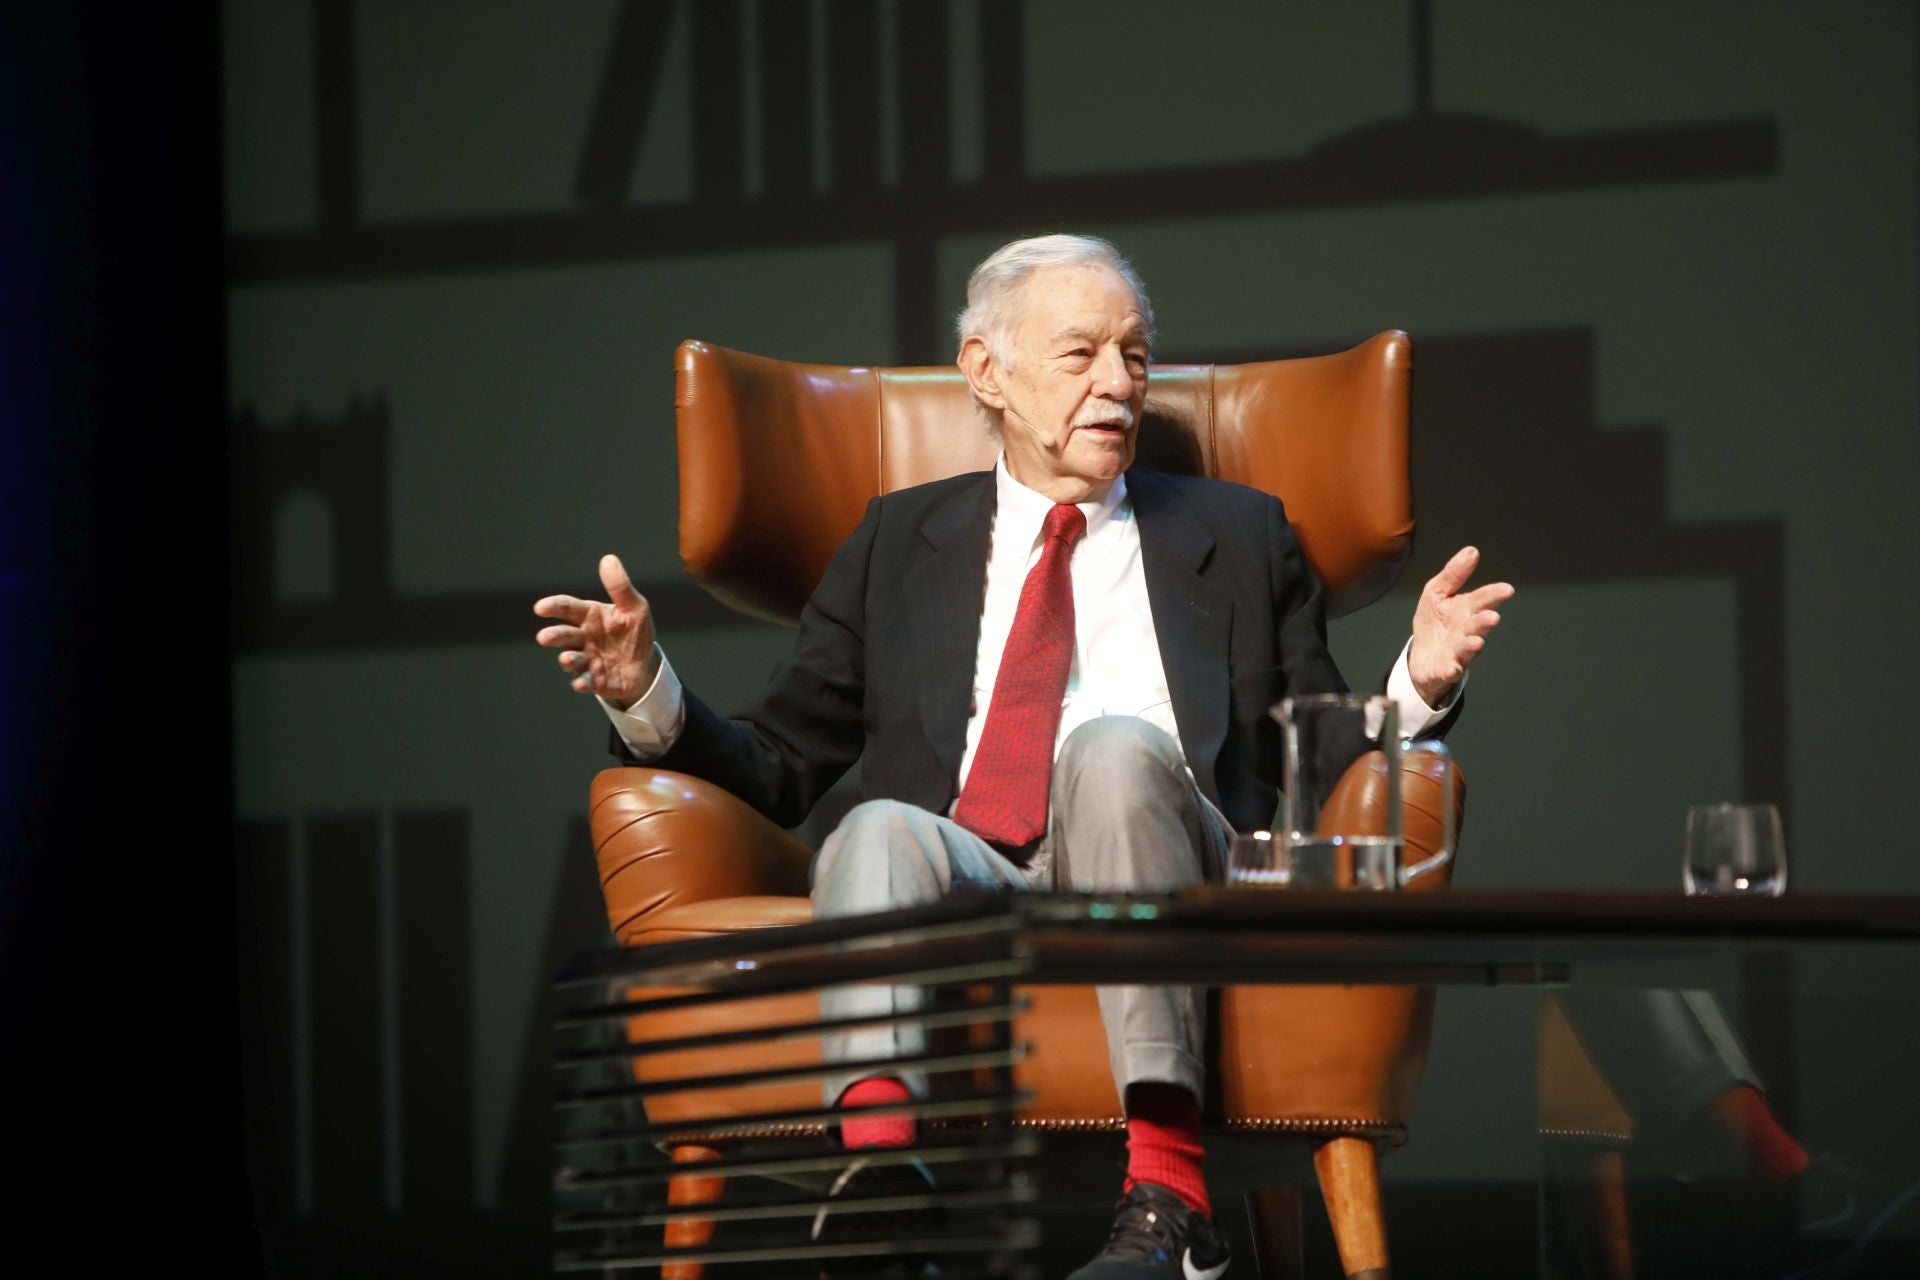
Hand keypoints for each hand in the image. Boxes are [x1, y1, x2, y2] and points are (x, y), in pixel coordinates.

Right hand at [533, 554, 658, 709]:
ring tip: (567, 659)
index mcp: (589, 616)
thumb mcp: (634, 607)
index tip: (541, 608)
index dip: (554, 607)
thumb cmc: (634, 632)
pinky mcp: (595, 680)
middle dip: (554, 636)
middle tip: (544, 637)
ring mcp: (586, 660)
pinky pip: (585, 682)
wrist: (644, 664)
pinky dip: (582, 683)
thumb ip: (620, 587)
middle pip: (564, 635)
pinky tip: (581, 683)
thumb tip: (609, 559)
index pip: (567, 608)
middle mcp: (583, 638)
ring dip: (567, 660)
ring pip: (571, 660)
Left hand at [1407, 546, 1513, 706]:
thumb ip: (1454, 574)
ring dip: (1473, 645)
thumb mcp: (1437, 592)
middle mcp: (1467, 630)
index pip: (1483, 599)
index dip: (1494, 594)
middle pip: (1478, 624)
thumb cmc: (1434, 622)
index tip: (1507, 589)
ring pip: (1468, 647)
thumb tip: (1472, 551)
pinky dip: (1451, 669)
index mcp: (1467, 609)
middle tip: (1492, 617)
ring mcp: (1458, 651)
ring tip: (1477, 641)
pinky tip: (1452, 667)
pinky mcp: (1446, 668)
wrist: (1422, 656)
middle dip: (1485, 621)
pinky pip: (1450, 669)